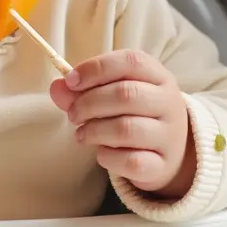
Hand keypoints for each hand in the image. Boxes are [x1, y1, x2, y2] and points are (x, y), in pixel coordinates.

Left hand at [50, 49, 195, 197]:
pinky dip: (108, 157)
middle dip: (89, 103)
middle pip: (126, 94)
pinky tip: (102, 154)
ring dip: (94, 131)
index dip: (96, 68)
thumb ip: (82, 90)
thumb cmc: (134, 114)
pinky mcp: (162, 165)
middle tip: (73, 114)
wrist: (167, 152)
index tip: (71, 81)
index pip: (130, 61)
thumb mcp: (113, 94)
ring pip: (126, 129)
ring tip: (82, 134)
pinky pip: (131, 161)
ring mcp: (169, 135)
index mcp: (158, 76)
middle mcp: (169, 103)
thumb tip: (58, 87)